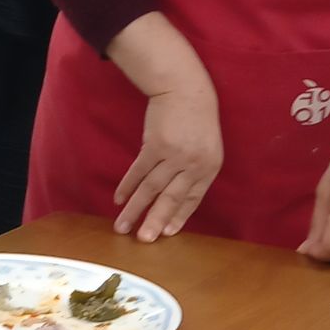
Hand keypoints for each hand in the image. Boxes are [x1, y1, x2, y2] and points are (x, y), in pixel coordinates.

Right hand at [114, 78, 222, 243]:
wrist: (186, 89)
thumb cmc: (197, 117)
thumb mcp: (207, 145)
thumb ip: (195, 169)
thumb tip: (177, 192)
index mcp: (210, 167)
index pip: (192, 199)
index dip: (178, 217)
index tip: (166, 232)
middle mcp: (194, 165)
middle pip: (171, 199)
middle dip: (155, 221)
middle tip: (144, 240)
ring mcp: (174, 155)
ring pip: (152, 189)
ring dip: (136, 209)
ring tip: (123, 226)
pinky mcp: (155, 145)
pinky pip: (139, 171)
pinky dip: (128, 186)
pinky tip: (119, 199)